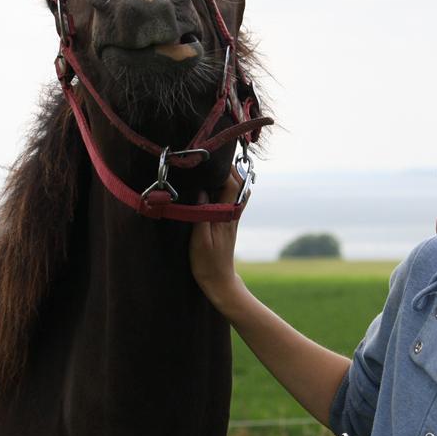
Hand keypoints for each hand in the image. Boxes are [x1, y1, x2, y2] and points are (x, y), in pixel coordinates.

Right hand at [189, 168, 244, 308]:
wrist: (219, 281)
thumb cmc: (208, 263)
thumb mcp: (200, 241)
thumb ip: (201, 215)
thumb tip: (200, 191)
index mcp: (226, 215)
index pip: (232, 184)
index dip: (225, 168)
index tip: (212, 156)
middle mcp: (232, 213)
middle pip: (237, 183)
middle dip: (228, 167)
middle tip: (213, 154)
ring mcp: (230, 217)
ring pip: (234, 190)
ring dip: (227, 176)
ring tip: (212, 165)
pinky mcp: (226, 221)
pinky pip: (228, 198)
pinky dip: (223, 187)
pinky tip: (210, 184)